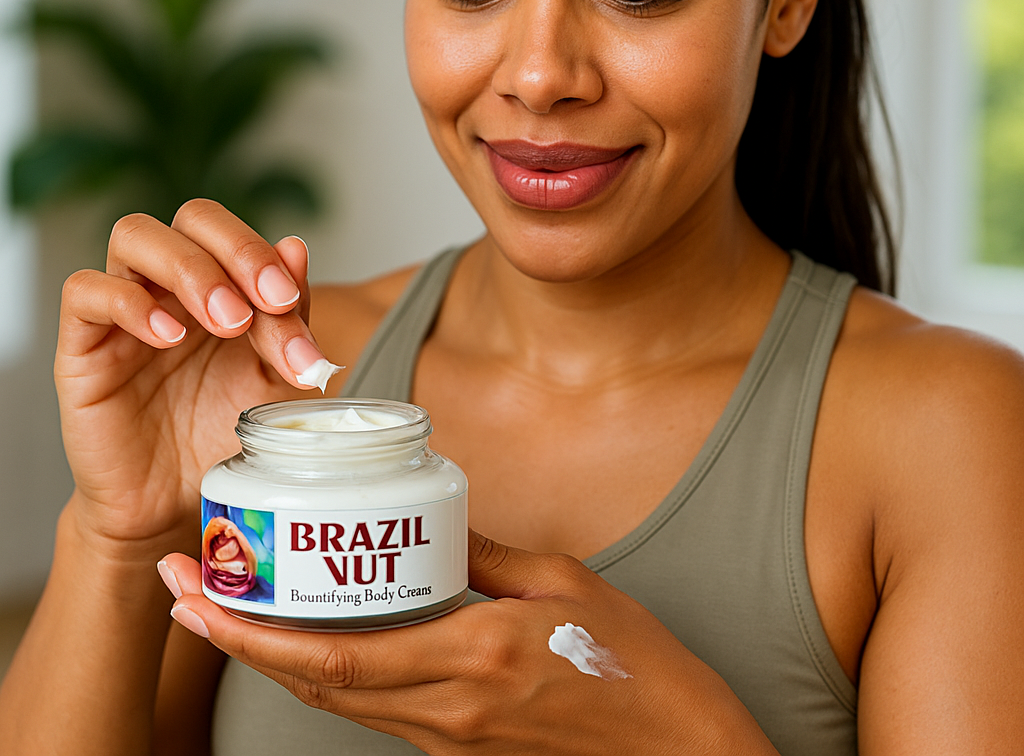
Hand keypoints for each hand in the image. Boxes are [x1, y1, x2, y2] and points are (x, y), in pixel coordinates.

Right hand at [56, 199, 335, 551]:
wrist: (176, 500)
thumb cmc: (223, 432)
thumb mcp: (273, 378)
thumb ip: (286, 319)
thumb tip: (296, 248)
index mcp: (224, 285)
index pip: (239, 237)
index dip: (266, 259)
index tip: (289, 302)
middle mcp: (173, 285)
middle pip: (192, 217)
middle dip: (236, 251)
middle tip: (264, 303)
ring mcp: (126, 309)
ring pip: (135, 236)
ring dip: (188, 268)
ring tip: (224, 320)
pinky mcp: (83, 345)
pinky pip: (85, 292)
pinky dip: (128, 302)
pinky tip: (168, 335)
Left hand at [159, 530, 777, 754]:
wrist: (677, 751)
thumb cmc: (635, 663)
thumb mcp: (563, 583)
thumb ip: (487, 553)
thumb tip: (437, 518)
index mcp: (473, 655)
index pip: (336, 655)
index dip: (253, 633)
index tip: (200, 592)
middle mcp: (445, 707)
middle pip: (314, 684)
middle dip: (235, 643)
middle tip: (183, 591)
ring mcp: (447, 738)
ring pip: (335, 701)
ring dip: (271, 660)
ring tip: (227, 611)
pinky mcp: (457, 748)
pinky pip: (374, 711)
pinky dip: (326, 676)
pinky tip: (311, 640)